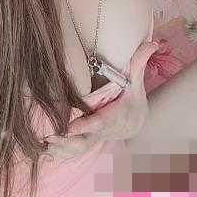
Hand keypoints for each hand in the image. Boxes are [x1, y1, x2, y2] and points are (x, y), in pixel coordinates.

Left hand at [44, 38, 158, 160]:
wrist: (136, 121)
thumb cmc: (132, 98)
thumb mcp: (136, 80)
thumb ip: (139, 62)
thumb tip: (152, 42)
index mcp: (114, 116)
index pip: (100, 122)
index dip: (86, 125)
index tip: (70, 127)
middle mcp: (104, 131)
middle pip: (86, 140)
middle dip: (68, 141)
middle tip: (50, 136)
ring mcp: (95, 139)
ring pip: (78, 148)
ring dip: (61, 148)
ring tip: (44, 142)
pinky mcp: (88, 142)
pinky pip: (74, 152)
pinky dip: (61, 153)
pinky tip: (45, 150)